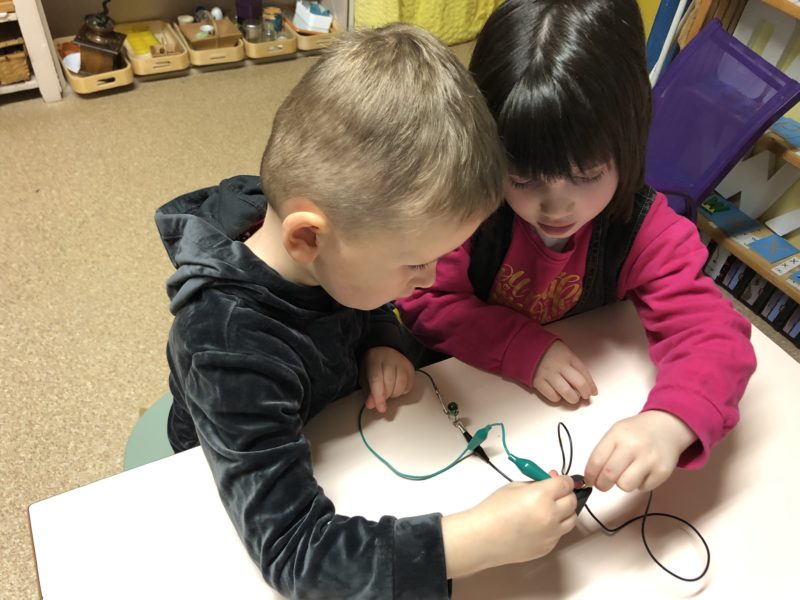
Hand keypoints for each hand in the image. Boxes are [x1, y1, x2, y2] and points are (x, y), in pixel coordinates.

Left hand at [360, 346, 413, 412]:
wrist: (384, 349)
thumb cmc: (373, 365)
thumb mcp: (365, 376)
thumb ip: (368, 391)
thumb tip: (372, 405)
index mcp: (375, 359)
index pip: (377, 379)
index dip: (378, 396)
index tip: (380, 409)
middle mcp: (390, 358)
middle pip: (390, 383)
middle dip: (385, 396)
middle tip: (381, 398)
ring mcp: (402, 362)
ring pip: (401, 385)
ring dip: (394, 394)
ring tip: (388, 392)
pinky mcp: (410, 367)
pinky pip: (409, 385)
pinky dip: (403, 391)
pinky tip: (396, 388)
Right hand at [441, 473, 576, 577]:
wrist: (483, 537)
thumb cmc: (493, 510)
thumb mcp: (515, 486)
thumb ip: (536, 484)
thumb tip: (550, 483)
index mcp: (542, 495)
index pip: (566, 484)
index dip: (564, 480)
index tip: (561, 481)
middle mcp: (551, 515)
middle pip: (572, 501)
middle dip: (566, 495)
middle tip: (555, 493)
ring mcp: (552, 534)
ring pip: (571, 520)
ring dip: (565, 512)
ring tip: (549, 509)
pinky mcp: (548, 547)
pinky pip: (559, 534)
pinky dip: (554, 527)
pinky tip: (538, 525)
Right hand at [533, 341, 597, 403]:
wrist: (525, 346)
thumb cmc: (548, 350)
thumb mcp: (564, 351)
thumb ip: (574, 365)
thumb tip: (586, 383)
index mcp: (568, 357)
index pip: (584, 373)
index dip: (591, 385)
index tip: (593, 392)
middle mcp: (560, 366)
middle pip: (579, 383)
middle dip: (585, 393)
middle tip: (584, 396)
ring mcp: (548, 374)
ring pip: (566, 392)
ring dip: (572, 398)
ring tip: (572, 397)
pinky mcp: (538, 382)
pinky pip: (552, 395)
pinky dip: (557, 398)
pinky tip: (557, 394)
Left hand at [584, 411, 696, 491]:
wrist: (667, 427)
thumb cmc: (636, 432)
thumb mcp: (616, 433)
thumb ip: (603, 451)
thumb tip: (591, 476)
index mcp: (618, 435)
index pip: (596, 460)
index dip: (590, 475)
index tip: (589, 480)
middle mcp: (633, 446)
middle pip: (609, 475)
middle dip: (602, 485)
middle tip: (603, 484)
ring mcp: (649, 459)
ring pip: (625, 486)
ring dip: (622, 484)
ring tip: (626, 474)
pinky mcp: (662, 471)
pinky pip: (643, 488)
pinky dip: (640, 484)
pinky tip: (642, 472)